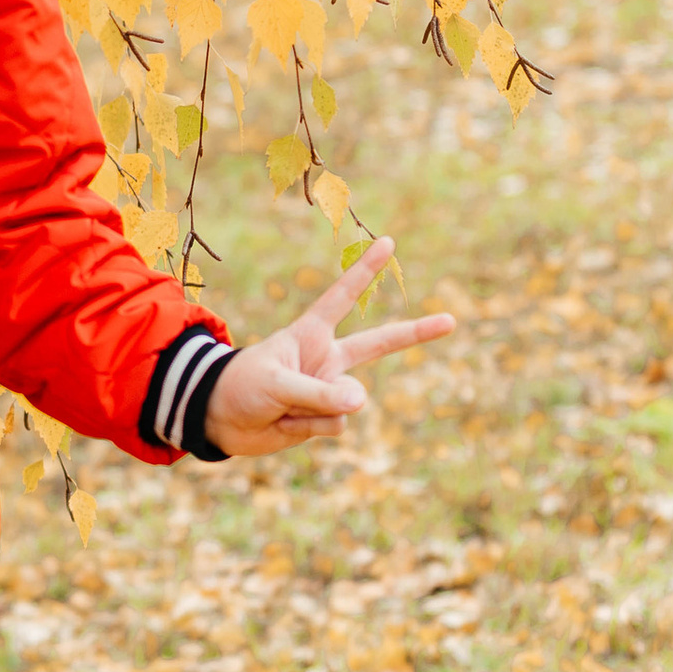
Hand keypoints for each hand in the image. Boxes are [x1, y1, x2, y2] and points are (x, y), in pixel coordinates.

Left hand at [203, 238, 454, 460]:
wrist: (221, 422)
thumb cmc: (242, 387)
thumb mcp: (277, 384)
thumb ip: (319, 393)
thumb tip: (362, 402)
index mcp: (310, 334)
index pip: (342, 298)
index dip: (365, 271)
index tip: (388, 243)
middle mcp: (326, 359)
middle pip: (378, 345)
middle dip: (415, 333)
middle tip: (451, 320)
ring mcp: (329, 390)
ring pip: (347, 402)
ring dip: (314, 409)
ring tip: (282, 408)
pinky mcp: (326, 419)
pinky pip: (334, 426)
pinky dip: (309, 429)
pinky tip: (286, 425)